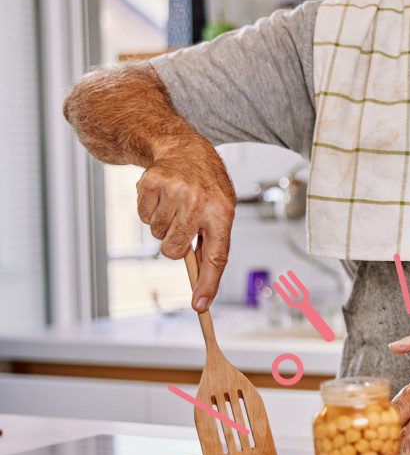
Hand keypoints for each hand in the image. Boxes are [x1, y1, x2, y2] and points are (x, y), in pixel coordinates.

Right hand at [136, 145, 234, 310]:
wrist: (185, 148)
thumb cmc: (207, 186)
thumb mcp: (221, 210)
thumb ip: (212, 244)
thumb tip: (201, 287)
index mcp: (223, 212)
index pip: (217, 256)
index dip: (208, 283)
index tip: (200, 306)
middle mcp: (199, 202)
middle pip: (174, 250)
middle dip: (175, 245)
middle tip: (183, 225)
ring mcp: (173, 192)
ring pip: (157, 234)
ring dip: (163, 224)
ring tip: (175, 204)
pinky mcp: (150, 184)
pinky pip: (142, 217)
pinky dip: (149, 210)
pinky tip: (162, 195)